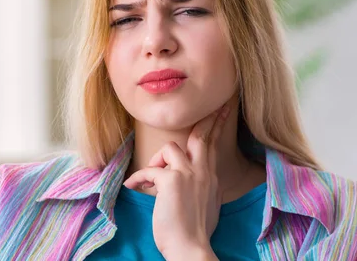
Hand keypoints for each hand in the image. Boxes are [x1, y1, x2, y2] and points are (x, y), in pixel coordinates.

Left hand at [123, 105, 229, 259]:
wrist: (191, 247)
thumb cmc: (195, 231)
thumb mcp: (207, 203)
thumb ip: (201, 185)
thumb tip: (194, 179)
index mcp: (209, 177)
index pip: (212, 145)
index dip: (216, 125)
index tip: (223, 109)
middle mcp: (201, 172)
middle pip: (200, 135)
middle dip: (202, 120)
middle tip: (207, 109)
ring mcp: (187, 174)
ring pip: (169, 148)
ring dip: (156, 160)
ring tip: (150, 179)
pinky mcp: (170, 181)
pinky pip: (149, 170)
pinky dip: (138, 178)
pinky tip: (134, 187)